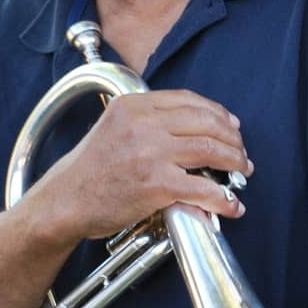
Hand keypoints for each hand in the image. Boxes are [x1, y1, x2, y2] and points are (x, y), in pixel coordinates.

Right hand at [37, 90, 252, 241]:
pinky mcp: (157, 185)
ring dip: (235, 163)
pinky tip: (231, 206)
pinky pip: (203, 188)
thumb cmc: (89, 172)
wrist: (65, 201)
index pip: (188, 100)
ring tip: (243, 174)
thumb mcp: (113, 129)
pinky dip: (224, 199)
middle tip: (242, 154)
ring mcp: (151, 154)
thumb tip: (191, 129)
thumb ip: (146, 123)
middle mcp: (144, 124)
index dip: (217, 112)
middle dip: (233, 139)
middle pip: (206, 123)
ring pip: (210, 150)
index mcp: (134, 106)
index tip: (232, 125)